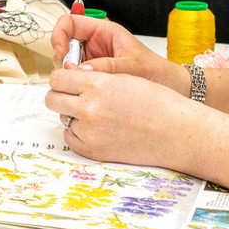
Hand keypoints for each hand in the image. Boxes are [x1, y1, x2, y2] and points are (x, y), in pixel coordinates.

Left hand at [46, 66, 195, 164]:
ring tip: (97, 114)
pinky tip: (99, 128)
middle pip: (52, 99)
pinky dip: (80, 132)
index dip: (62, 78)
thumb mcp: (123, 78)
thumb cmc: (157, 103)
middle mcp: (89, 108)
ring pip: (62, 118)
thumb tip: (69, 77)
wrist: (177, 132)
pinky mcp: (92, 150)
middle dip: (60, 95)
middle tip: (73, 96)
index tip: (67, 80)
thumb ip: (93, 77)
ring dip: (73, 114)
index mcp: (97, 84)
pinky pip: (71, 137)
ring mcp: (89, 132)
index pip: (57, 78)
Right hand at [50, 13, 186, 91]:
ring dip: (68, 74)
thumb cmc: (157, 71)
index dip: (60, 34)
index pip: (70, 23)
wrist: (170, 88)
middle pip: (64, 44)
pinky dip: (74, 84)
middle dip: (63, 59)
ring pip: (66, 62)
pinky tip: (86, 91)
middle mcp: (95, 44)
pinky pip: (75, 77)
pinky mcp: (92, 75)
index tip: (61, 51)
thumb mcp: (133, 66)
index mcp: (104, 31)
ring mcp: (92, 60)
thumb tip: (80, 70)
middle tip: (73, 74)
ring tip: (83, 84)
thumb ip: (106, 67)